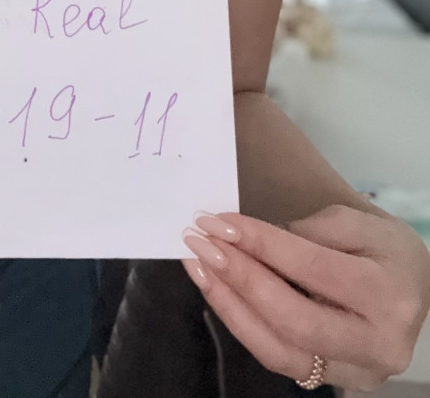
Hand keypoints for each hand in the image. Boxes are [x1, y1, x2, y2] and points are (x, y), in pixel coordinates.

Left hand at [180, 202, 429, 392]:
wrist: (413, 290)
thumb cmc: (384, 250)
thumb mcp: (360, 223)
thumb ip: (312, 231)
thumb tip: (253, 239)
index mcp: (387, 294)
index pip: (311, 267)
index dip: (260, 243)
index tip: (216, 221)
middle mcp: (377, 343)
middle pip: (292, 317)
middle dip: (238, 277)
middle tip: (199, 242)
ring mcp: (356, 371)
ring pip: (278, 349)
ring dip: (228, 304)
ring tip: (196, 265)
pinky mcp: (334, 381)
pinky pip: (278, 358)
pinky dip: (241, 324)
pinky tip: (216, 291)